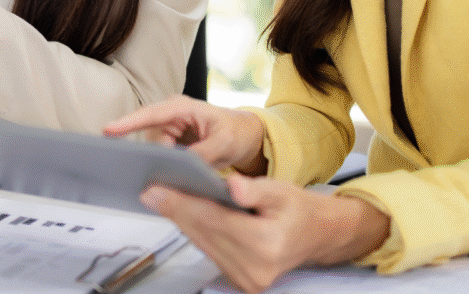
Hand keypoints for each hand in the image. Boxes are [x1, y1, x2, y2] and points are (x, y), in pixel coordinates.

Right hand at [103, 95, 267, 173]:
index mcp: (182, 107)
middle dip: (157, 156)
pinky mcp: (169, 142)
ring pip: (153, 150)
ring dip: (164, 162)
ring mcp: (168, 128)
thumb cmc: (235, 131)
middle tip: (174, 171)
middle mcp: (170, 115)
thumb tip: (183, 164)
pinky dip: (167, 164)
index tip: (109, 131)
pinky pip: (159, 155)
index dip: (128, 123)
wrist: (243, 135)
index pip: (151, 114)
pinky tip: (179, 171)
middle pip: (149, 138)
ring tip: (185, 170)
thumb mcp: (225, 143)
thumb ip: (203, 153)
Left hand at [139, 174, 389, 293]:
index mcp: (266, 245)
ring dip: (183, 222)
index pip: (213, 221)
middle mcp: (254, 269)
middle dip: (176, 211)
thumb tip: (233, 187)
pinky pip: (210, 252)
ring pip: (203, 244)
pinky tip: (184, 214)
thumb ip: (256, 190)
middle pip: (204, 234)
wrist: (317, 236)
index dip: (182, 204)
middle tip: (151, 191)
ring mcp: (246, 280)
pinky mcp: (240, 281)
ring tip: (162, 198)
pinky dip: (197, 232)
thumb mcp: (282, 191)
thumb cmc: (298, 210)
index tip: (156, 191)